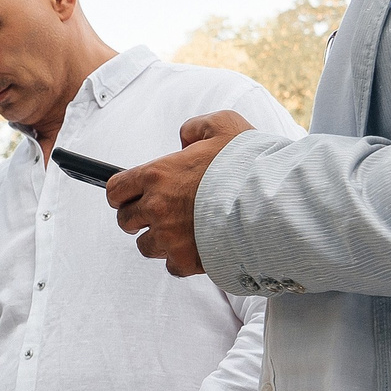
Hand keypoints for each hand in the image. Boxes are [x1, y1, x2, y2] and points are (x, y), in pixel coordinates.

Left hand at [103, 109, 253, 278]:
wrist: (274, 201)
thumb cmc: (250, 163)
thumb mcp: (224, 124)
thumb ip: (195, 128)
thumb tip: (183, 141)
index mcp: (157, 174)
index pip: (116, 190)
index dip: (123, 193)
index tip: (131, 195)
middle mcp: (156, 207)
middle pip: (126, 221)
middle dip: (138, 217)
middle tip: (160, 212)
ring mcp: (169, 237)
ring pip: (146, 246)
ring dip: (159, 240)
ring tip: (183, 231)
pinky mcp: (186, 262)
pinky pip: (172, 266)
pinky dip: (182, 260)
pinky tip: (199, 247)